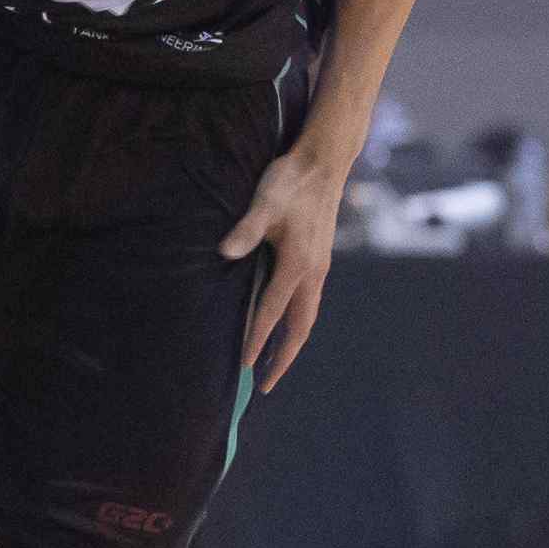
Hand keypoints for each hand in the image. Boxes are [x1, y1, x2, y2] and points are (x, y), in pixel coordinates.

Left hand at [220, 147, 350, 391]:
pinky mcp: (321, 260)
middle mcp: (313, 272)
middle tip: (266, 385)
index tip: (243, 366)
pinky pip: (310, 302)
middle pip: (300, 328)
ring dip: (292, 342)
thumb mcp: (264, 202)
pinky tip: (285, 323)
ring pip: (308, 317)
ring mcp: (320, 268)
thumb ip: (245, 230)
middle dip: (283, 358)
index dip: (257, 341)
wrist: (324, 162)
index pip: (272, 313)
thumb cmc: (290, 181)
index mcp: (298, 264)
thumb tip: (224, 252)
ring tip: (275, 364)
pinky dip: (297, 321)